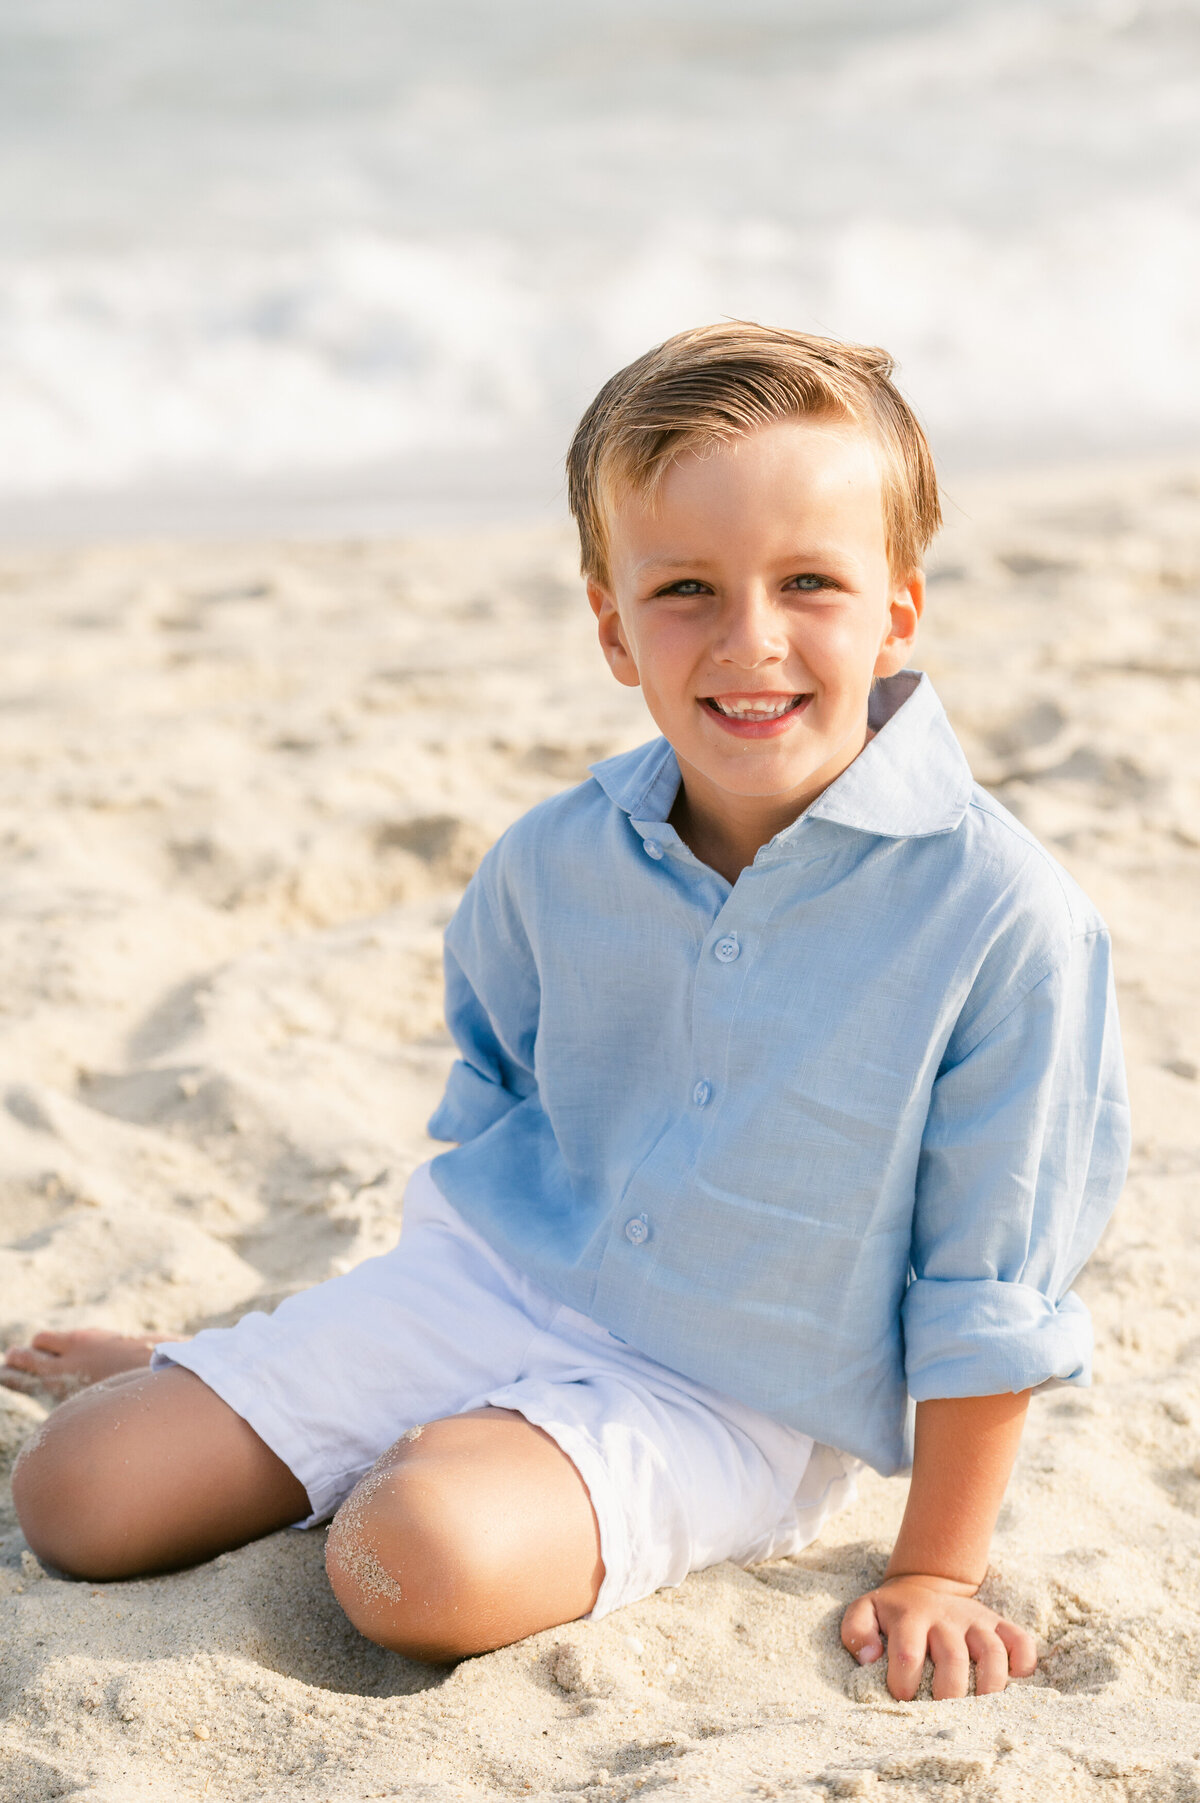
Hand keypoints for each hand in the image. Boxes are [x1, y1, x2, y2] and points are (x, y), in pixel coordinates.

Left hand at [841, 1573, 1037, 1699]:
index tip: (902, 1699)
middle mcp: (946, 1616)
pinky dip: (1024, 1663)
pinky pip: (1021, 1641)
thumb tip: (871, 1658)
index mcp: (911, 1616)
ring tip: (979, 1711)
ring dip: (988, 1686)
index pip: (907, 1653)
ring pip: (992, 1652)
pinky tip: (1014, 1680)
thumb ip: (857, 1632)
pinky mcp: (998, 1623)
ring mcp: (975, 1619)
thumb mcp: (865, 1611)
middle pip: (953, 1658)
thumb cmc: (893, 1611)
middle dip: (947, 1693)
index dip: (904, 1684)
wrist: (925, 1582)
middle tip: (942, 1713)